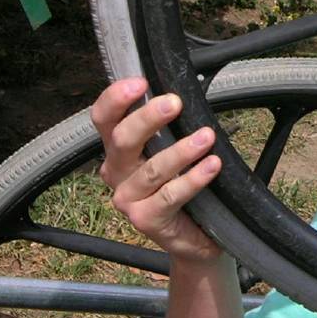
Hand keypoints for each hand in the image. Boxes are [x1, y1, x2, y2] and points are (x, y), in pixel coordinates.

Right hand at [91, 77, 224, 265]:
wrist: (195, 235)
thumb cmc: (182, 184)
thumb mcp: (172, 150)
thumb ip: (169, 126)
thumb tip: (183, 91)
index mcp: (118, 150)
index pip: (104, 119)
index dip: (116, 99)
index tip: (140, 82)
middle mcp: (117, 173)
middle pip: (122, 140)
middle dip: (147, 118)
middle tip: (175, 103)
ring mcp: (128, 199)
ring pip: (152, 169)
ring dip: (181, 151)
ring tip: (206, 137)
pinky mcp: (145, 220)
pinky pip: (170, 196)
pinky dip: (193, 179)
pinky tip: (212, 165)